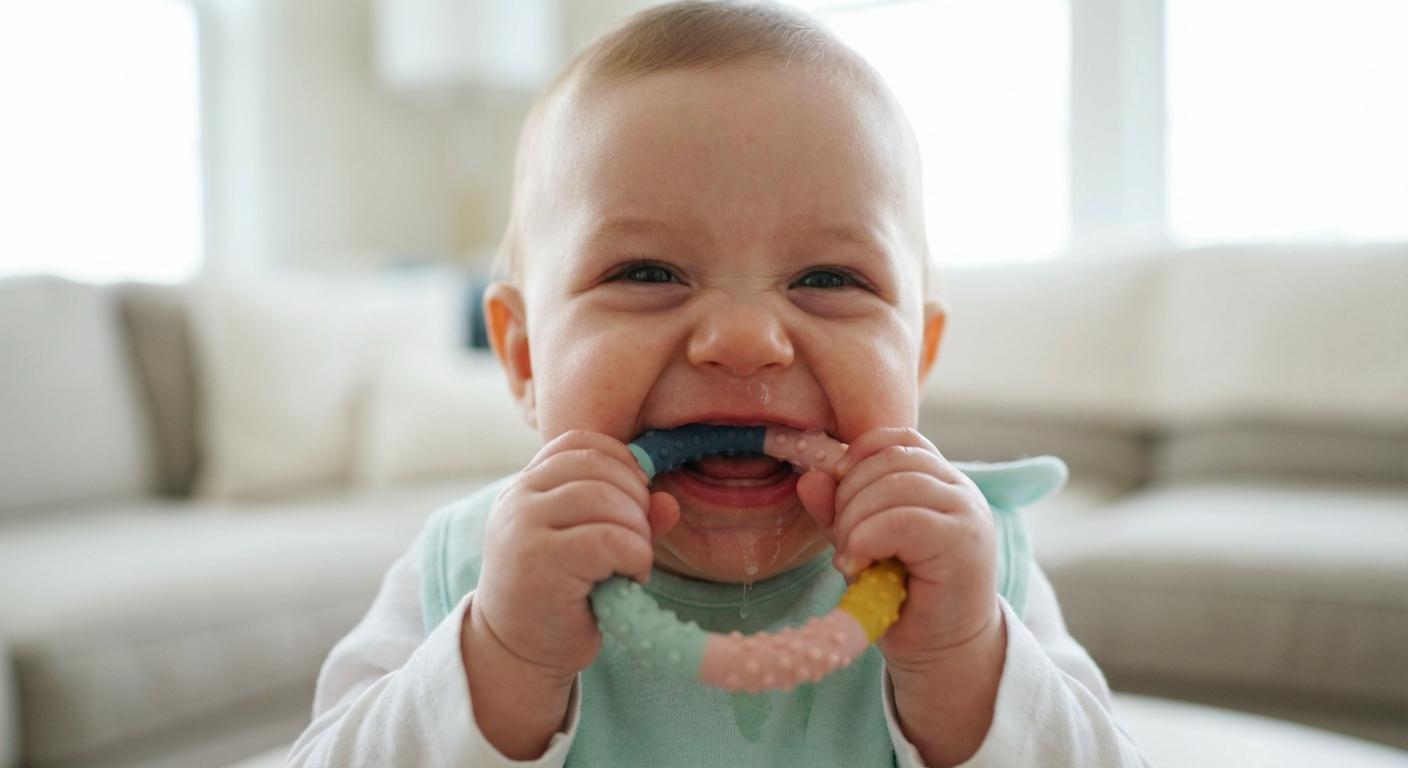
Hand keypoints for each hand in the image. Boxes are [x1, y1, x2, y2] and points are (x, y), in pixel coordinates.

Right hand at [470, 430, 680, 682]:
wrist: (516, 653)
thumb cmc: (558, 597)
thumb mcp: (591, 547)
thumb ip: (628, 518)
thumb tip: (669, 502)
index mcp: (525, 486)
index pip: (579, 443)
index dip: (621, 461)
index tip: (636, 498)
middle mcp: (518, 499)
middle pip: (598, 468)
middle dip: (636, 500)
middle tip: (638, 540)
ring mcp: (524, 527)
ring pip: (605, 500)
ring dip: (637, 532)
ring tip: (633, 562)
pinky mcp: (540, 560)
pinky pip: (610, 540)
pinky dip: (635, 557)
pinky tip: (629, 579)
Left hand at [795, 427, 1000, 675]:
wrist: (942, 654)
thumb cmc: (902, 598)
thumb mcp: (861, 544)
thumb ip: (839, 509)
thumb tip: (811, 477)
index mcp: (939, 481)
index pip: (898, 439)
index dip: (859, 455)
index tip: (837, 494)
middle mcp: (959, 490)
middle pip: (889, 460)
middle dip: (848, 497)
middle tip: (843, 542)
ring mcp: (966, 512)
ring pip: (893, 486)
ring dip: (855, 523)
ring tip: (852, 558)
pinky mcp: (963, 541)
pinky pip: (902, 520)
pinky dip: (867, 539)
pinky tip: (859, 566)